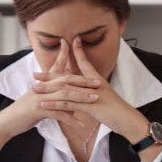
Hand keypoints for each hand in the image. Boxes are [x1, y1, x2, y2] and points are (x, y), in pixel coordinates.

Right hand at [0, 38, 98, 139]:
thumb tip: (73, 109)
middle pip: (66, 80)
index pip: (57, 69)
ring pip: (64, 95)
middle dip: (83, 81)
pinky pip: (58, 114)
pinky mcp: (38, 110)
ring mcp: (40, 98)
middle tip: (98, 82)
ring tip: (95, 99)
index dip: (67, 58)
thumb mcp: (41, 106)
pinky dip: (71, 119)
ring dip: (81, 97)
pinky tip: (81, 125)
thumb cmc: (24, 114)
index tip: (83, 56)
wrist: (6, 123)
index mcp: (42, 84)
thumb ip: (57, 105)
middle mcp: (42, 87)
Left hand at [34, 36, 149, 143]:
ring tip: (34, 89)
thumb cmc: (117, 110)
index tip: (67, 42)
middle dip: (49, 75)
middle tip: (34, 74)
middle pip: (67, 76)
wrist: (128, 119)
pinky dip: (55, 104)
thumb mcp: (103, 97)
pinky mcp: (89, 106)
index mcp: (96, 80)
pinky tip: (43, 104)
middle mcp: (92, 84)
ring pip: (64, 89)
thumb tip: (83, 90)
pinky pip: (68, 104)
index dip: (76, 51)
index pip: (84, 62)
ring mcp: (90, 94)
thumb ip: (92, 92)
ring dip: (47, 89)